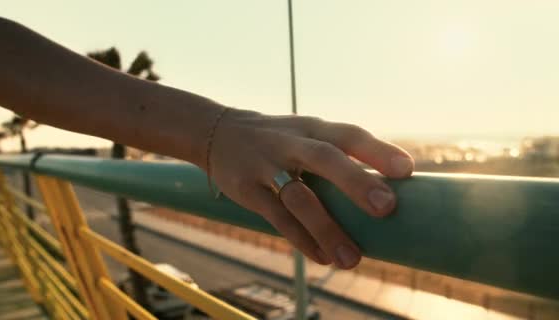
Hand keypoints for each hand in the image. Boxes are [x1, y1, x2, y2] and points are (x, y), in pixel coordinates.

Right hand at [209, 108, 413, 268]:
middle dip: (356, 182)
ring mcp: (266, 166)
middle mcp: (291, 143)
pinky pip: (277, 218)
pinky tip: (322, 257)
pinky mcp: (247, 190)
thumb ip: (339, 154)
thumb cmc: (279, 139)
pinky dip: (301, 240)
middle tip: (386, 208)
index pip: (349, 134)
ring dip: (327, 229)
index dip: (378, 150)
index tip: (407, 170)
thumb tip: (387, 190)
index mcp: (313, 128)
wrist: (218, 133)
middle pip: (325, 158)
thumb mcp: (306, 133)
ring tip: (352, 259)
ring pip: (299, 197)